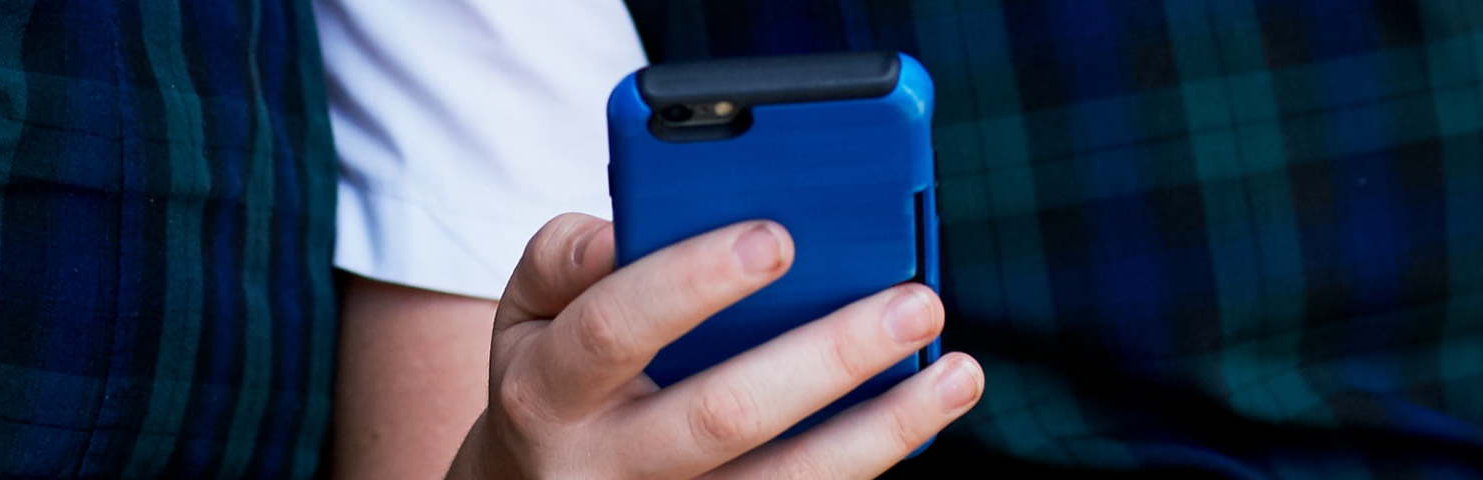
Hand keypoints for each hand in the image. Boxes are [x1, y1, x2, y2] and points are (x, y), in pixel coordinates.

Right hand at [448, 213, 983, 478]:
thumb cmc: (552, 376)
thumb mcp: (525, 312)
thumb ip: (566, 258)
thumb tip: (628, 227)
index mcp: (546, 390)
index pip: (614, 330)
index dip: (690, 282)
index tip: (778, 236)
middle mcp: (606, 466)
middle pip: (722, 416)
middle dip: (828, 356)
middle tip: (914, 301)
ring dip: (883, 430)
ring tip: (957, 374)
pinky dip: (870, 463)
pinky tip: (921, 418)